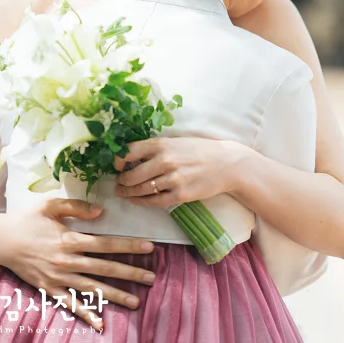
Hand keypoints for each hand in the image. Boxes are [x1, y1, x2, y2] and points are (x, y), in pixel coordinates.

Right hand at [0, 198, 157, 331]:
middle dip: (130, 273)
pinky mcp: (49, 289)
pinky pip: (71, 304)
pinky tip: (101, 323)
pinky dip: (86, 314)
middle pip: (104, 268)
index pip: (105, 244)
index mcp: (69, 239)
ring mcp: (58, 278)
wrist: (0, 240)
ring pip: (92, 289)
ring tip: (136, 301)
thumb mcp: (49, 205)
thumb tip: (100, 212)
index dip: (128, 246)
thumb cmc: (26, 220)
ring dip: (115, 295)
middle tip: (151, 278)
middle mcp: (67, 261)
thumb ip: (75, 205)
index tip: (149, 248)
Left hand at [114, 137, 248, 207]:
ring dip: (128, 192)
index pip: (128, 152)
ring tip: (122, 192)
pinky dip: (142, 202)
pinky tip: (136, 200)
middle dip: (121, 181)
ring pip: (141, 189)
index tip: (116, 166)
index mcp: (161, 144)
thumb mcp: (175, 142)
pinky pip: (154, 201)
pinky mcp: (180, 195)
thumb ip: (154, 148)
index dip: (117, 161)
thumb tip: (130, 156)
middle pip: (131, 175)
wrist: (226, 164)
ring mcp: (172, 179)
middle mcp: (164, 161)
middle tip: (118, 184)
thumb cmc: (199, 150)